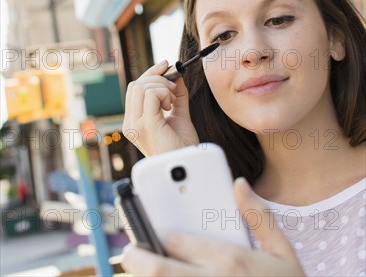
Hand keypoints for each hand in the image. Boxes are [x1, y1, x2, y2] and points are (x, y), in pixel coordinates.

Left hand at [121, 177, 304, 275]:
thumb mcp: (283, 253)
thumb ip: (259, 216)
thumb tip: (239, 183)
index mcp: (231, 262)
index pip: (178, 241)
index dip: (156, 232)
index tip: (150, 227)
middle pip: (157, 272)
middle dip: (136, 258)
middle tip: (129, 252)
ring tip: (141, 269)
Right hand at [122, 60, 199, 155]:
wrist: (187, 166)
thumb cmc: (182, 147)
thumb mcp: (179, 115)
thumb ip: (177, 96)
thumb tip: (177, 76)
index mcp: (134, 122)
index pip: (135, 89)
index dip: (151, 74)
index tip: (166, 65)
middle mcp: (130, 124)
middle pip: (136, 85)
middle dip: (157, 79)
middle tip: (174, 91)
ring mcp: (135, 125)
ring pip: (141, 87)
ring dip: (162, 87)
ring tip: (172, 101)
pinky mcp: (145, 125)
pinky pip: (151, 94)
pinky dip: (164, 93)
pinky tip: (170, 106)